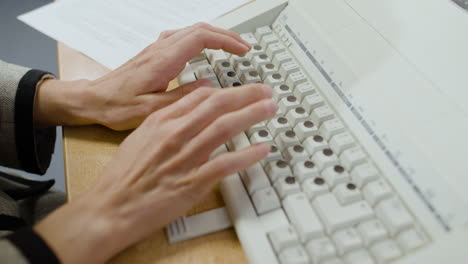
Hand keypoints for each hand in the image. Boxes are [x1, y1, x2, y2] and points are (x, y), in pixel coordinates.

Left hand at [34, 23, 250, 129]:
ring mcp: (156, 49)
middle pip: (199, 29)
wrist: (92, 100)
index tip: (243, 51)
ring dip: (214, 35)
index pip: (201, 38)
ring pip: (191, 30)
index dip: (226, 41)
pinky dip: (201, 39)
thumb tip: (208, 86)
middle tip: (244, 48)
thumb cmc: (116, 106)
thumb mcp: (152, 110)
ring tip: (231, 47)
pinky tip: (205, 49)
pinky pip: (182, 37)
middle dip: (226, 36)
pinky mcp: (154, 54)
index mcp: (162, 61)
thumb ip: (182, 98)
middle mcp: (159, 50)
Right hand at [34, 83, 276, 263]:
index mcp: (160, 121)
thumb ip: (164, 123)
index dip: (225, 90)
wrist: (110, 208)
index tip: (239, 90)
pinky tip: (261, 149)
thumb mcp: (139, 138)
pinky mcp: (192, 183)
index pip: (200, 96)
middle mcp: (174, 134)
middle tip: (265, 92)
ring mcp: (184, 158)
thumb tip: (186, 111)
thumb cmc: (123, 176)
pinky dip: (246, 155)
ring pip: (225, 128)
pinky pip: (225, 164)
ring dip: (252, 115)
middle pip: (217, 105)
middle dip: (246, 95)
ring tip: (269, 109)